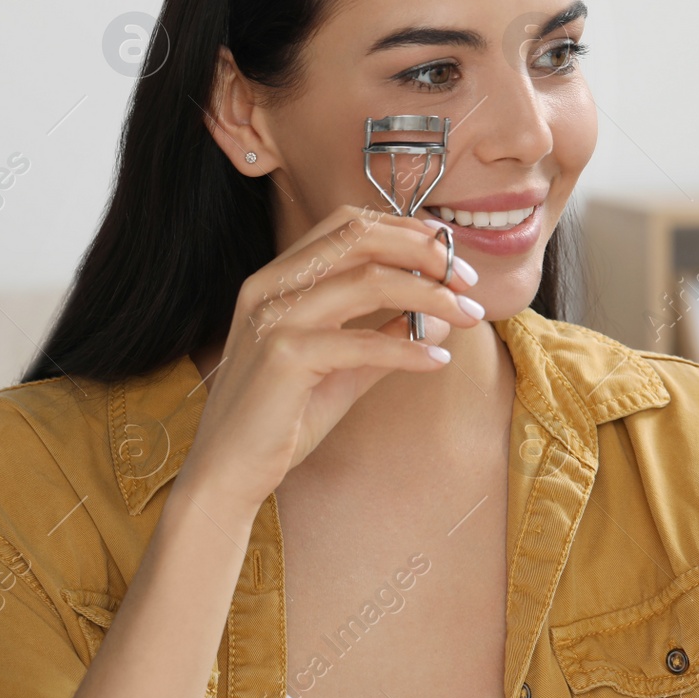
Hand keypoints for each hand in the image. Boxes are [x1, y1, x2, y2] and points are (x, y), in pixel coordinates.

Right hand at [173, 204, 482, 518]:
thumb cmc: (283, 418)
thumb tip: (441, 316)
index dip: (407, 231)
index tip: (452, 254)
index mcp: (279, 277)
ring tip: (470, 316)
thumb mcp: (343, 367)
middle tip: (469, 280)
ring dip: (431, 296)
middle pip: (360, 237)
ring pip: (368, 281)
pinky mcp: (283, 357)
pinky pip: (362, 341)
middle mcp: (270, 285)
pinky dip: (408, 349)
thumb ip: (384, 335)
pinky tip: (438, 361)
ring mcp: (273, 318)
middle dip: (425, 252)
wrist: (228, 471)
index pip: (349, 225)